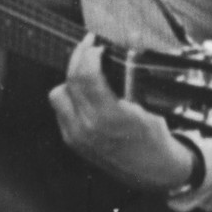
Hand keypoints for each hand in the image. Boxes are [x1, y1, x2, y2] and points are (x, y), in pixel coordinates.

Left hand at [50, 35, 190, 190]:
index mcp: (110, 117)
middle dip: (79, 58)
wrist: (151, 171)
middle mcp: (88, 127)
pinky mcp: (72, 141)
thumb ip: (132, 75)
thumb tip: (128, 41)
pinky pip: (60, 111)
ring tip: (86, 74)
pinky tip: (84, 95)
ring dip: (70, 80)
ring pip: (58, 94)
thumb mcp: (149, 104)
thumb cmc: (153, 138)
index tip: (96, 44)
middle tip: (89, 48)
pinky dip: (69, 98)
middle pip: (70, 80)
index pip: (86, 75)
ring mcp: (77, 136)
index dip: (89, 53)